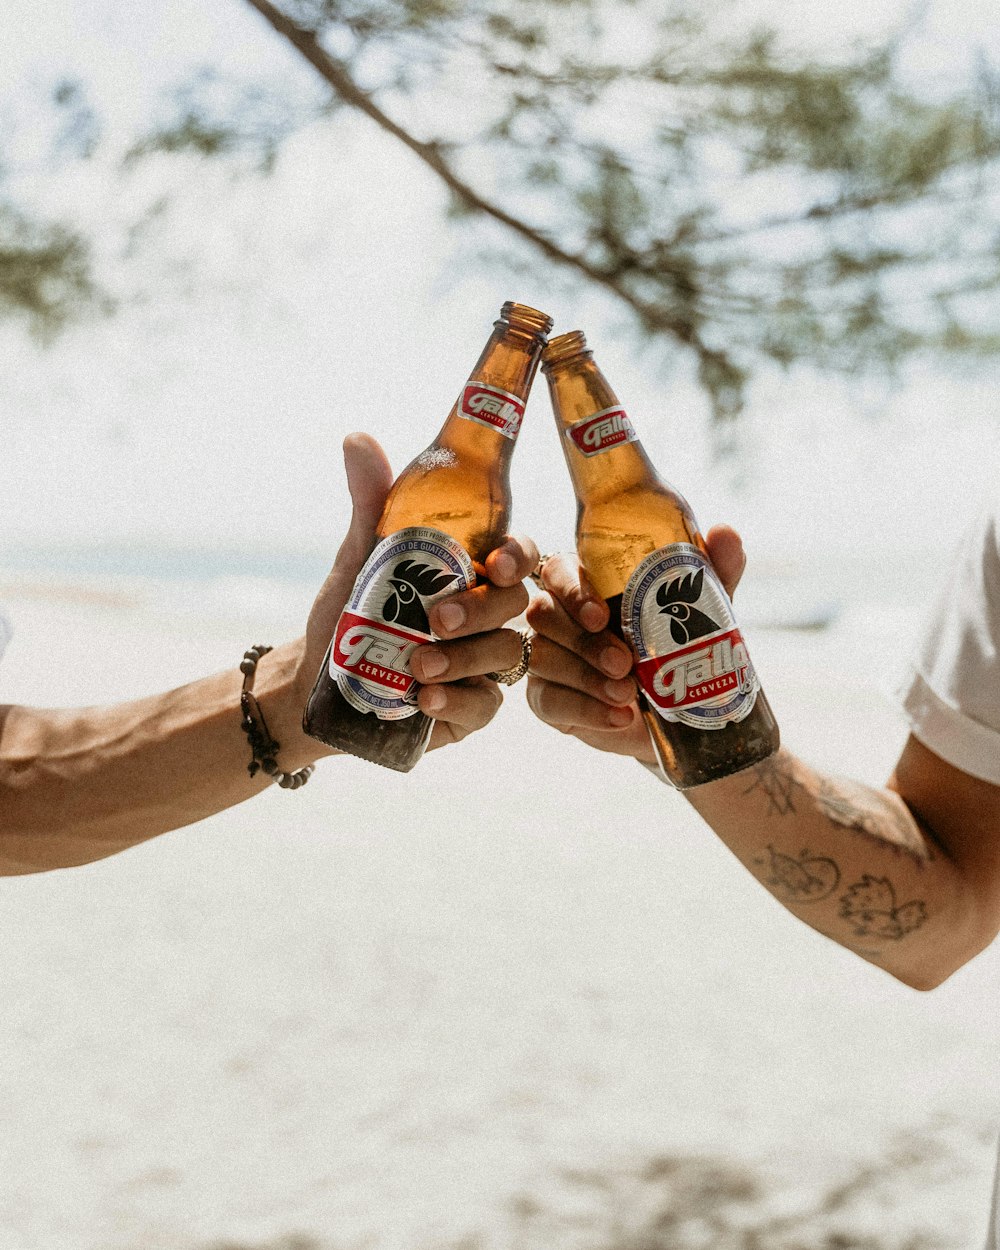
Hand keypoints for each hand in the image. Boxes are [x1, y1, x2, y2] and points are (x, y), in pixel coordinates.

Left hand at [299, 433, 538, 751]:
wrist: (320, 683)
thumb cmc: (350, 613)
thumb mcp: (358, 558)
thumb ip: (371, 504)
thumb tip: (358, 439)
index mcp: (471, 571)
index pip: (515, 556)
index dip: (516, 556)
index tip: (493, 563)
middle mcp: (486, 614)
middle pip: (514, 605)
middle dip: (480, 610)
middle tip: (437, 619)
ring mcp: (483, 662)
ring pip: (503, 655)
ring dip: (463, 660)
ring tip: (418, 667)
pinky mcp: (472, 707)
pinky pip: (485, 705)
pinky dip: (459, 702)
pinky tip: (428, 700)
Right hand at [524, 528, 746, 761]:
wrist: (676, 712)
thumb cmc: (677, 646)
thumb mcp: (701, 610)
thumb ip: (711, 571)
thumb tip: (723, 532)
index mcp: (584, 583)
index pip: (556, 570)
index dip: (571, 590)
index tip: (602, 615)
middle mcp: (557, 616)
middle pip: (542, 614)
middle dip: (583, 641)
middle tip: (624, 662)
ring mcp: (546, 657)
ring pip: (543, 658)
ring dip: (586, 678)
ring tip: (627, 694)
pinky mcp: (546, 700)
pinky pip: (548, 702)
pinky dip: (586, 711)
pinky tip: (619, 717)